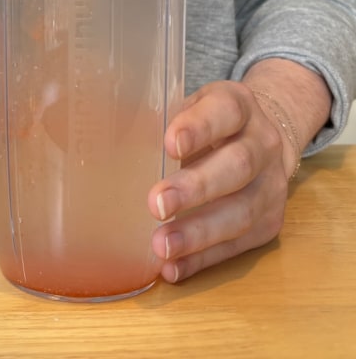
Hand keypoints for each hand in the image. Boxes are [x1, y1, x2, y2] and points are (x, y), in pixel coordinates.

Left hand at [147, 80, 290, 282]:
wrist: (262, 138)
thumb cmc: (207, 122)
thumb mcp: (188, 106)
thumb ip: (159, 118)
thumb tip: (102, 137)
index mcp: (239, 105)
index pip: (226, 111)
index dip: (199, 128)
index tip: (170, 145)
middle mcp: (262, 144)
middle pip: (237, 166)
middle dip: (196, 188)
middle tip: (156, 204)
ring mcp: (271, 186)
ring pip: (242, 212)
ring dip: (198, 233)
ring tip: (161, 246)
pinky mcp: (270, 224)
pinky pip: (238, 246)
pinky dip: (203, 259)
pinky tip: (173, 268)